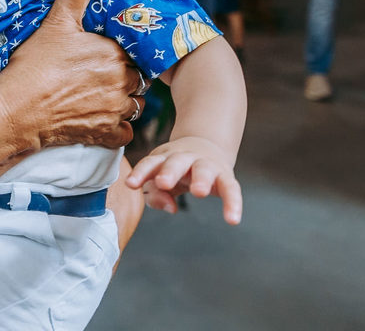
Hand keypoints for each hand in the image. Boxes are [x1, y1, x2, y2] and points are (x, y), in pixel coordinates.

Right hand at [0, 0, 140, 153]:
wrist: (16, 111)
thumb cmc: (35, 65)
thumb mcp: (56, 22)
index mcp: (114, 53)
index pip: (132, 52)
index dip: (120, 53)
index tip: (104, 55)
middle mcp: (122, 82)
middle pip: (137, 79)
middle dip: (124, 77)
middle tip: (99, 75)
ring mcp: (115, 111)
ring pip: (134, 106)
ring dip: (123, 102)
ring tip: (99, 96)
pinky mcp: (105, 135)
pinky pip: (124, 132)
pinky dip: (115, 128)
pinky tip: (98, 119)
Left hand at [126, 135, 241, 224]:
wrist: (207, 145)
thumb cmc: (175, 169)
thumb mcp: (160, 179)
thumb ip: (156, 194)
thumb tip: (171, 208)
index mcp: (164, 157)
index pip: (150, 163)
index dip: (140, 173)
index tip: (131, 184)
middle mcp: (184, 158)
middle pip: (176, 162)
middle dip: (169, 171)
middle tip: (163, 183)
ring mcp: (206, 165)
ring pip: (203, 169)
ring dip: (201, 179)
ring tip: (199, 192)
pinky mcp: (226, 177)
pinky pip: (231, 188)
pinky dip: (233, 203)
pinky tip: (233, 219)